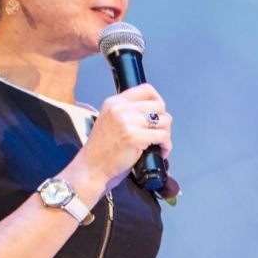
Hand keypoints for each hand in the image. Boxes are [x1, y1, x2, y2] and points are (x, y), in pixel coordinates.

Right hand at [64, 84, 173, 198]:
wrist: (91, 167)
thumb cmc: (102, 149)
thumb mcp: (110, 121)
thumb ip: (127, 112)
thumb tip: (154, 111)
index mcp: (114, 102)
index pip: (146, 89)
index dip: (158, 101)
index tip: (159, 113)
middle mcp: (120, 109)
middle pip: (160, 106)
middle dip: (164, 121)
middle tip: (158, 133)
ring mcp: (127, 122)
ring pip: (165, 121)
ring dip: (166, 135)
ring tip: (158, 144)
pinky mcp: (135, 137)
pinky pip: (164, 137)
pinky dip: (166, 146)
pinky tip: (159, 152)